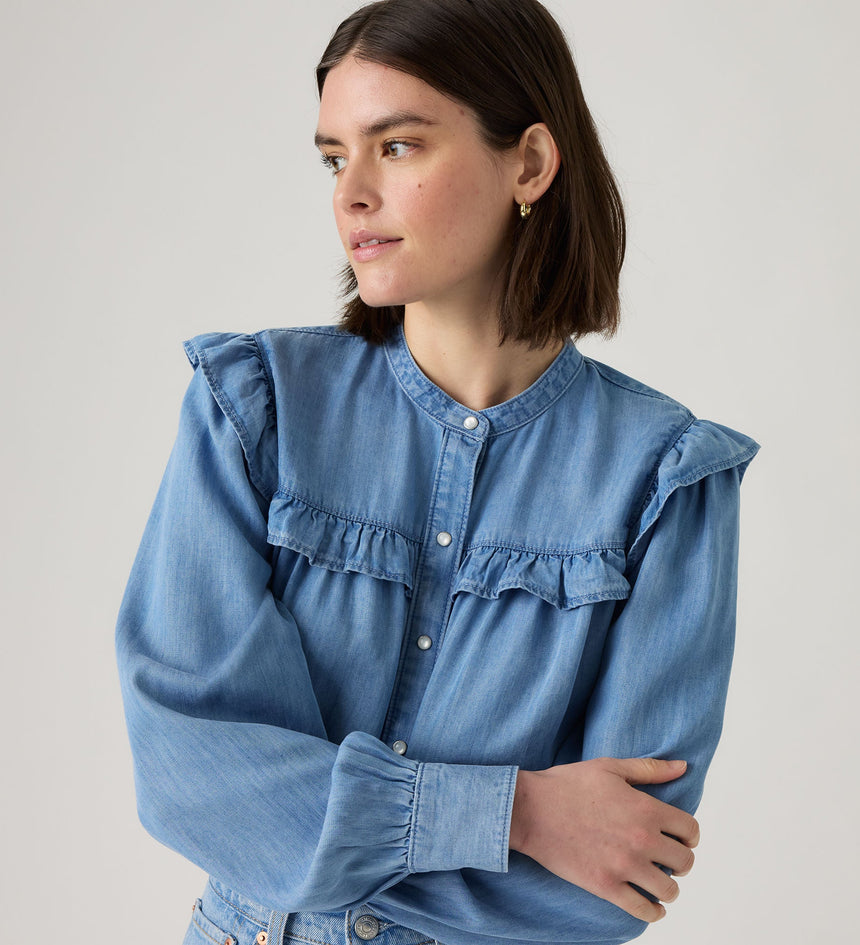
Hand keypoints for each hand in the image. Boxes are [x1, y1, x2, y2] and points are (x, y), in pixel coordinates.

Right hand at [509, 757, 698, 922]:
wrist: (531, 809)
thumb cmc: (568, 784)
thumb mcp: (610, 768)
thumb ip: (649, 769)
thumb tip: (682, 767)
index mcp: (646, 809)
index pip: (690, 830)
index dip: (689, 835)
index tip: (681, 838)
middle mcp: (641, 839)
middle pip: (685, 862)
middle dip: (681, 861)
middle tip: (669, 860)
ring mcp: (624, 865)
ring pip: (669, 890)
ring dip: (668, 888)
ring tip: (659, 882)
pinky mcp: (606, 886)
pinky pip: (643, 910)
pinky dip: (654, 912)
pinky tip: (651, 906)